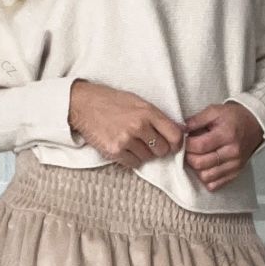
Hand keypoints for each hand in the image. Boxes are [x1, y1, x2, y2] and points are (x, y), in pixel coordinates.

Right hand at [69, 79, 185, 166]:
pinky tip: (124, 148)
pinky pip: (133, 163)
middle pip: (162, 150)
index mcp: (148, 112)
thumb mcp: (138, 102)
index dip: (176, 143)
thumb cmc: (112, 102)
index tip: (172, 145)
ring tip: (132, 141)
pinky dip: (131, 159)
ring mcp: (126, 140)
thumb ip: (158, 117)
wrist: (83, 105)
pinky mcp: (114, 151)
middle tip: (149, 143)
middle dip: (158, 149)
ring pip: (147, 158)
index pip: (175, 135)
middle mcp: (139, 126)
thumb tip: (180, 130)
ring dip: (143, 153)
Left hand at [182, 101, 263, 190]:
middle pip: (200, 163)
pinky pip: (215, 185)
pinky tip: (205, 167)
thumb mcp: (214, 111)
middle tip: (188, 150)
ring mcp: (235, 165)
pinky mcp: (236, 173)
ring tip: (197, 157)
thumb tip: (179, 129)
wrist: (254, 124)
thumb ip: (195, 120)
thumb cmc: (233, 117)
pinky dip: (206, 178)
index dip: (186, 145)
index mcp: (227, 135)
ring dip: (197, 169)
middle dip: (189, 157)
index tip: (183, 141)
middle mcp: (232, 152)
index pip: (199, 146)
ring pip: (206, 176)